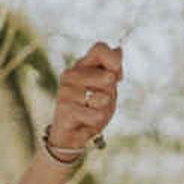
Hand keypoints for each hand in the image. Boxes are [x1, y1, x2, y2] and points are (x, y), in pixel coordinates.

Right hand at [44, 43, 121, 158]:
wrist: (72, 135)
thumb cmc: (91, 108)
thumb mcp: (107, 89)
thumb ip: (113, 70)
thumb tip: (119, 50)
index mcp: (82, 65)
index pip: (100, 48)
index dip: (115, 61)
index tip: (117, 77)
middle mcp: (71, 74)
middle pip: (108, 76)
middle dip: (111, 93)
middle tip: (100, 101)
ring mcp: (66, 91)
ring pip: (103, 97)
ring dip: (104, 109)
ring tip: (92, 111)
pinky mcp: (64, 108)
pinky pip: (96, 115)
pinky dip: (96, 121)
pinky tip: (85, 121)